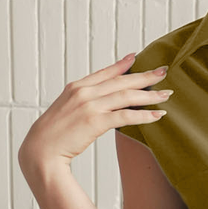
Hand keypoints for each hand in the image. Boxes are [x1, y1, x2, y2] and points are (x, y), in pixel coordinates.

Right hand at [17, 52, 171, 182]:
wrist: (40, 150)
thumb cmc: (53, 135)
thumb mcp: (65, 111)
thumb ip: (81, 102)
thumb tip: (97, 104)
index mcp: (76, 87)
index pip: (105, 72)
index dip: (123, 65)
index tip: (137, 58)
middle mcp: (84, 92)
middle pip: (121, 81)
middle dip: (145, 76)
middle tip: (163, 71)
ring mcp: (89, 106)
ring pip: (126, 96)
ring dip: (149, 95)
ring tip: (166, 95)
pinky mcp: (95, 122)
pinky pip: (125, 116)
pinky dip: (143, 115)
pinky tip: (157, 115)